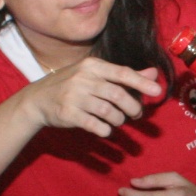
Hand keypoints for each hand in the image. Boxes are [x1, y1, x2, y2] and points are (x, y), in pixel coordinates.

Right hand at [24, 58, 165, 138]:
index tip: (157, 91)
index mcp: (92, 65)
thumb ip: (124, 75)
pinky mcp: (68, 113)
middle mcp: (83, 78)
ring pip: (108, 111)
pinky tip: (106, 129)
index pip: (122, 73)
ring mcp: (74, 96)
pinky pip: (95, 125)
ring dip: (119, 119)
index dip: (141, 82)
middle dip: (133, 107)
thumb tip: (153, 74)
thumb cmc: (72, 85)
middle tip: (137, 114)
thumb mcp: (95, 75)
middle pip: (117, 94)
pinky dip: (106, 130)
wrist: (37, 99)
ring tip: (118, 120)